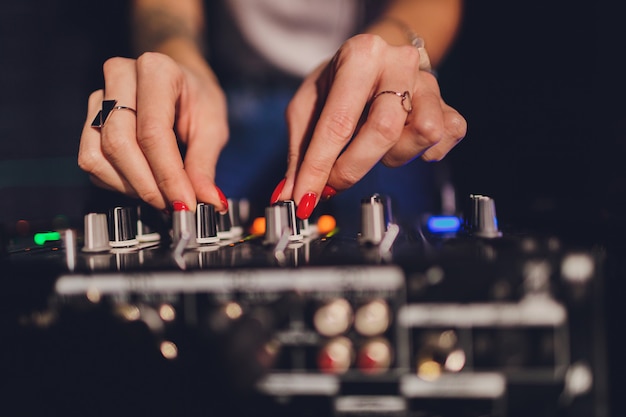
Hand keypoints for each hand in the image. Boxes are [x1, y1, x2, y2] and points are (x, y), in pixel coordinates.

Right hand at [78, 52, 228, 211]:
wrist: (182, 81)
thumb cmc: (197, 99)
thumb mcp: (213, 128)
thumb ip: (205, 165)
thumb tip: (209, 200)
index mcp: (156, 70)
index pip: (153, 133)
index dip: (168, 176)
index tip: (184, 202)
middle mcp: (120, 77)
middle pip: (119, 144)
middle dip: (147, 185)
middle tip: (173, 205)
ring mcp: (99, 98)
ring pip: (98, 156)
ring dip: (130, 186)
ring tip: (161, 194)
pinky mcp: (89, 120)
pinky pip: (92, 161)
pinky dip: (118, 182)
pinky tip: (143, 182)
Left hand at [273, 34, 466, 218]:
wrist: (379, 60)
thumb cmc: (340, 82)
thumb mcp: (308, 104)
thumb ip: (300, 149)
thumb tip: (293, 192)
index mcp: (361, 56)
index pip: (338, 122)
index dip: (318, 167)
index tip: (305, 197)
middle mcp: (400, 64)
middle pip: (384, 131)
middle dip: (352, 168)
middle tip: (333, 183)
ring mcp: (430, 84)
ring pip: (421, 136)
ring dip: (393, 155)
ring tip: (375, 145)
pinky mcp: (448, 106)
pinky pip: (444, 141)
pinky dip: (423, 153)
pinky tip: (402, 142)